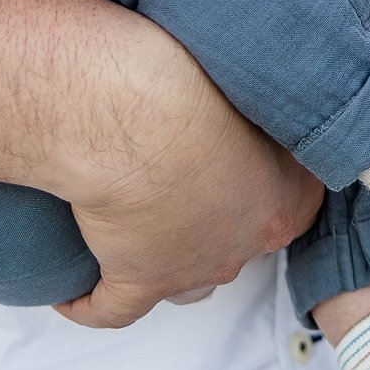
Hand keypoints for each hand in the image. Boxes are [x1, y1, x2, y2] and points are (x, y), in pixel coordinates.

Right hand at [53, 54, 325, 327]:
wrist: (135, 110)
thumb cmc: (191, 77)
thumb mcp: (246, 73)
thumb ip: (260, 86)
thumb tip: (257, 62)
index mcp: (285, 195)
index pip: (294, 197)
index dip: (267, 174)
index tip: (247, 151)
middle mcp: (243, 241)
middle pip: (236, 237)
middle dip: (215, 213)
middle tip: (182, 169)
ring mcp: (189, 267)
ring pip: (186, 278)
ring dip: (168, 255)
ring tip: (141, 222)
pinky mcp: (134, 281)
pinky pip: (111, 308)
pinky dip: (90, 301)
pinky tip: (74, 290)